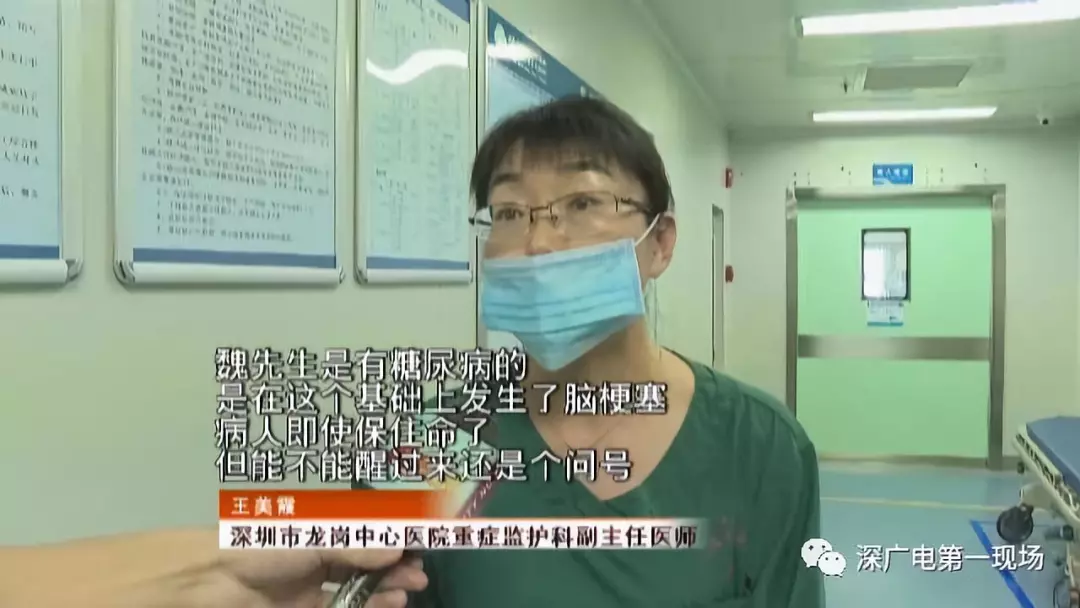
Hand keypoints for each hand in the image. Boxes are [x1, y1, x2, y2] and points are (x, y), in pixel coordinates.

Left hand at [217, 547, 426, 606]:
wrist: (215, 581)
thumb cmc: (265, 547)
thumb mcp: (315, 540)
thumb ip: (356, 547)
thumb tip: (397, 547)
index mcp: (319, 532)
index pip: (363, 534)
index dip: (391, 539)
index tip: (419, 544)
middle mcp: (319, 558)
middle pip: (366, 563)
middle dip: (395, 567)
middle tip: (419, 573)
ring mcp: (313, 588)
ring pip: (360, 589)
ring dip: (387, 589)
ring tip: (409, 589)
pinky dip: (370, 607)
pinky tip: (391, 603)